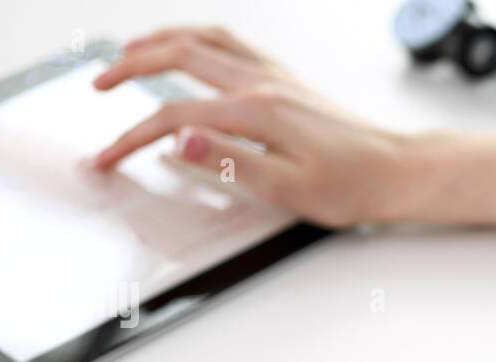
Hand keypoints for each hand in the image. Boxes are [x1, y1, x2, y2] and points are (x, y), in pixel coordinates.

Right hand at [91, 26, 411, 226]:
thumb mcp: (286, 189)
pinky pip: (231, 42)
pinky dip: (197, 39)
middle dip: (130, 67)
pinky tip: (190, 48)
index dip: (132, 136)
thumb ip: (228, 162)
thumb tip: (179, 139)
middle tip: (98, 83)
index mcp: (256, 111)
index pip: (174, 116)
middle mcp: (263, 82)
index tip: (107, 157)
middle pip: (180, 56)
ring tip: (130, 52)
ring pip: (205, 39)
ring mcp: (276, 75)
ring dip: (161, 40)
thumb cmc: (351, 186)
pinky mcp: (288, 79)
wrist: (397, 170)